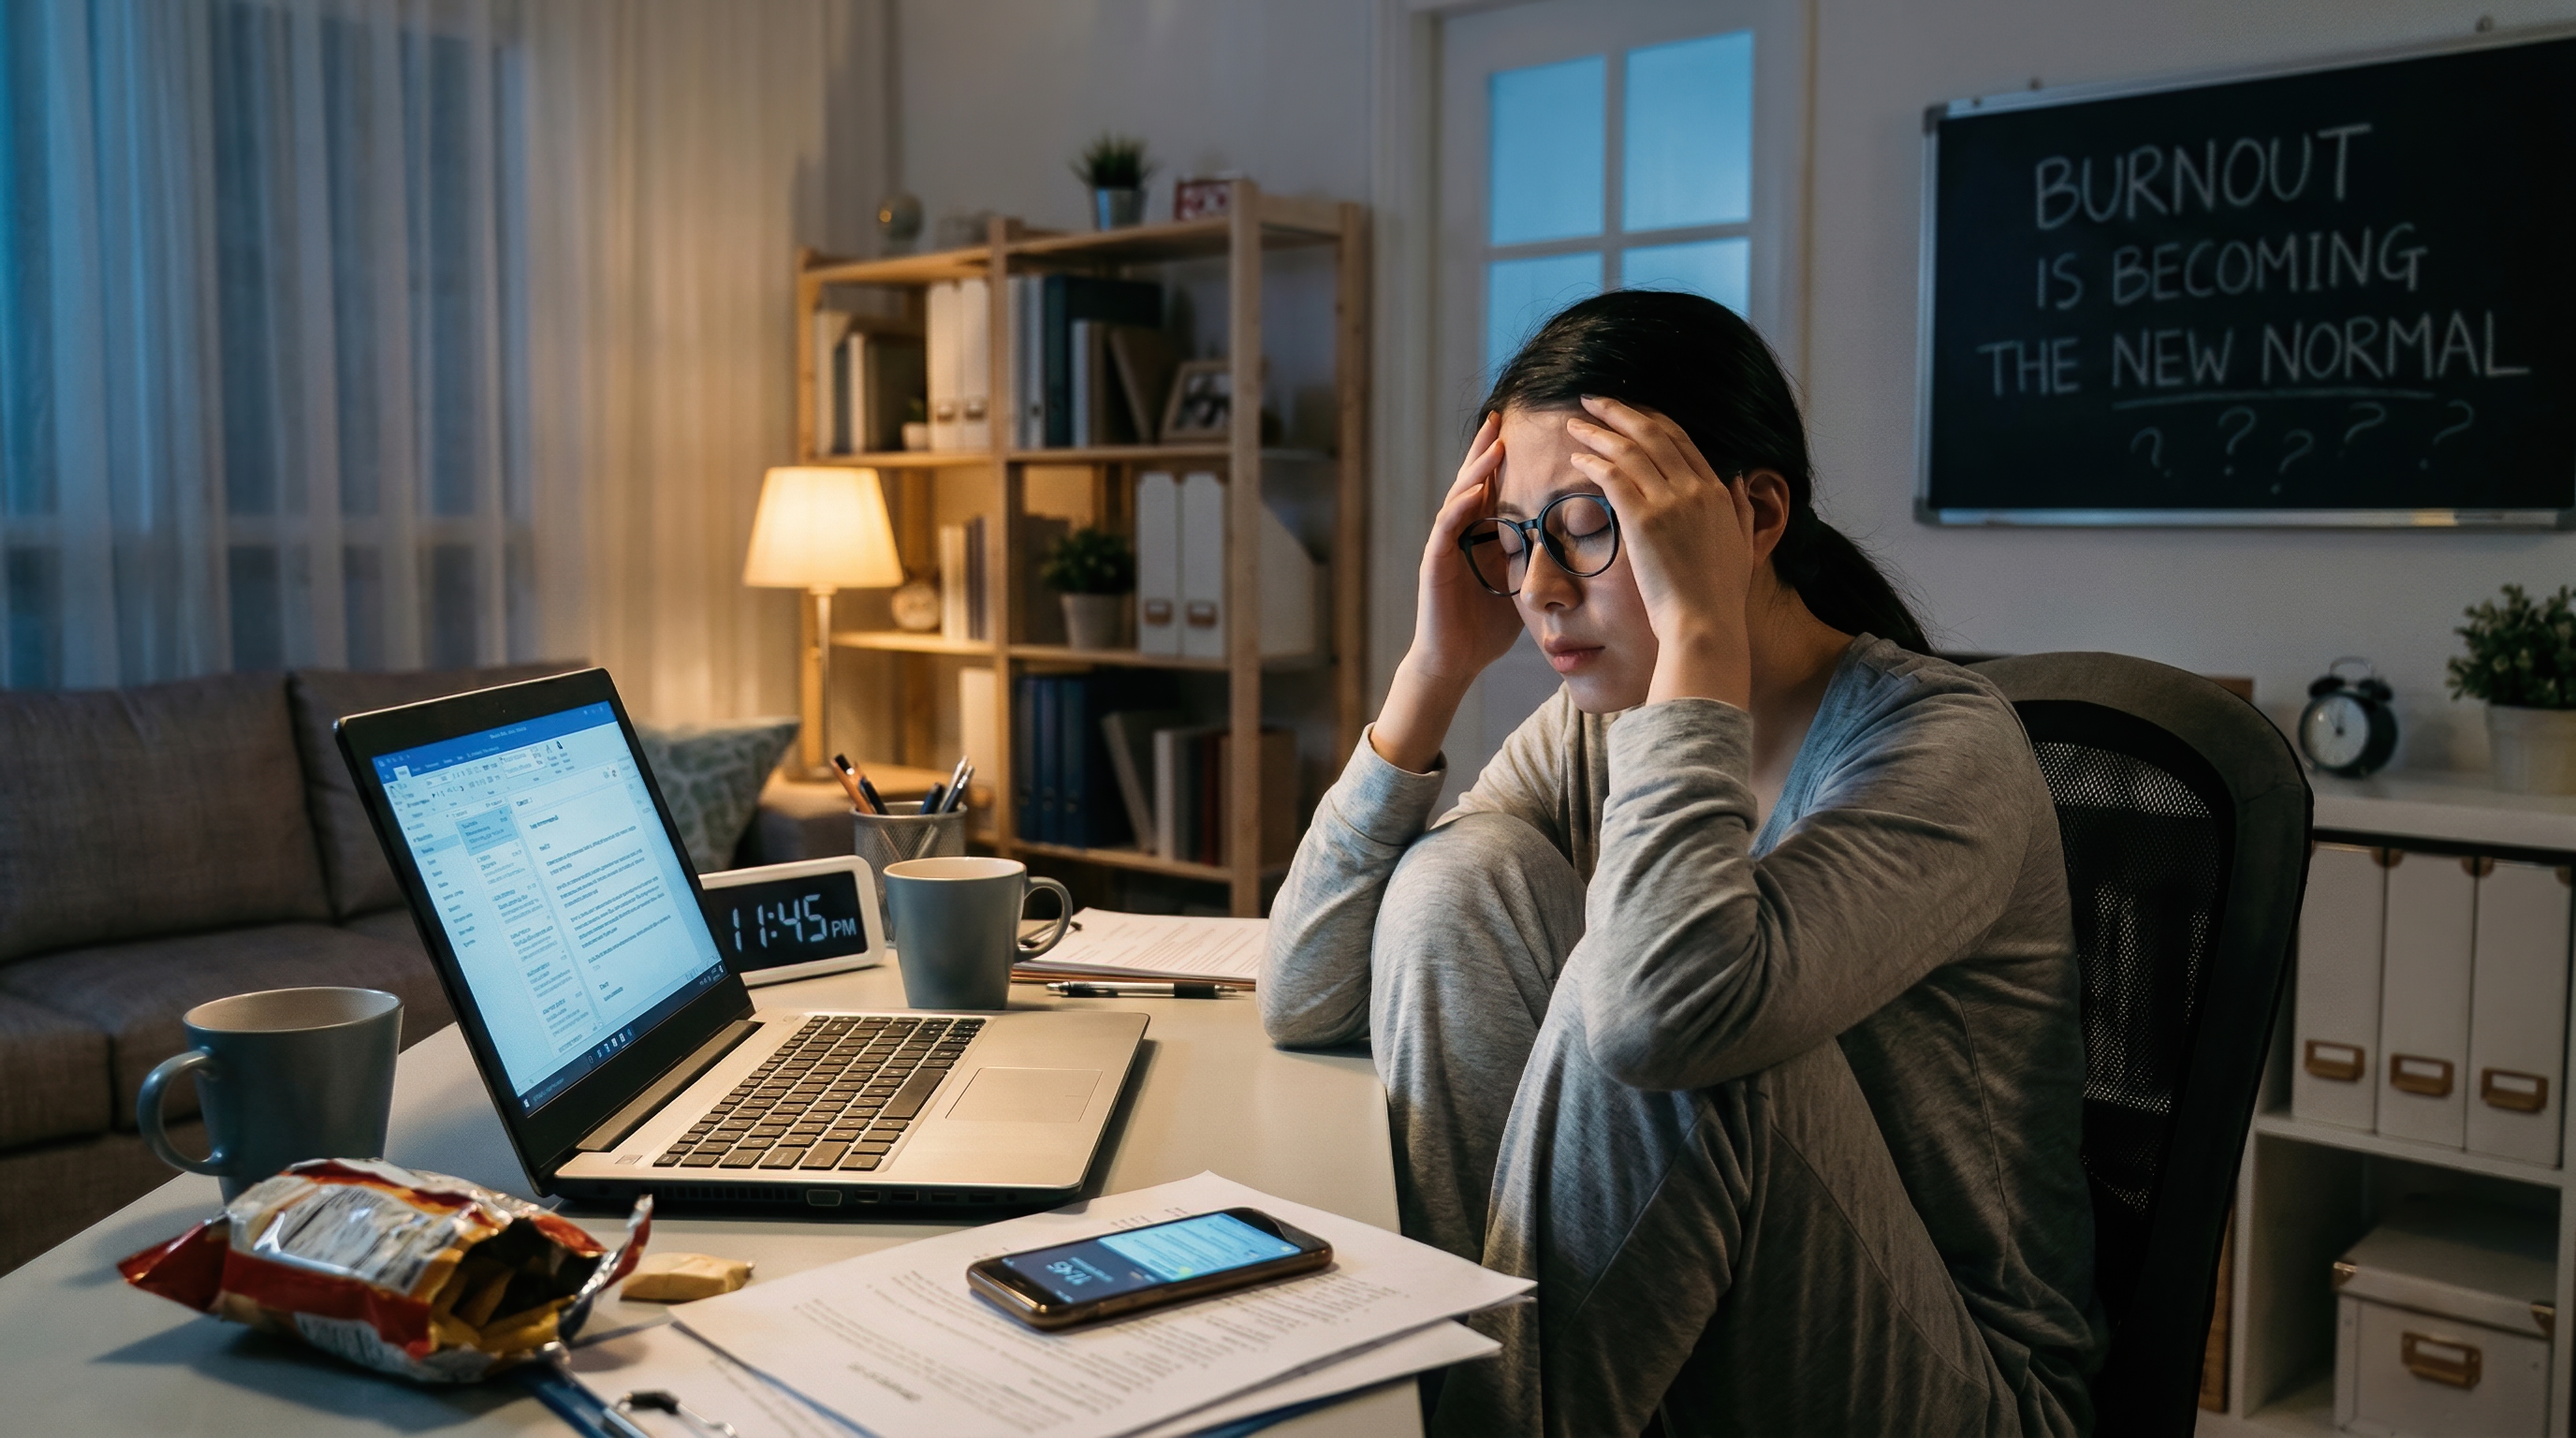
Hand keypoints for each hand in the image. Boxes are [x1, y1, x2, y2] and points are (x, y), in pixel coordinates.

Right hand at [1372, 413, 1522, 771]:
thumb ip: (1539, 559)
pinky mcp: (1435, 563)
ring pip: (1459, 497)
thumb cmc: (1486, 627)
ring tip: (1495, 445)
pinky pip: (1446, 529)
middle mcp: (1462, 533)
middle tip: (1502, 416)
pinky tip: (1475, 491)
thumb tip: (1582, 547)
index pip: (1495, 487)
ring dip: (1476, 470)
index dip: (1507, 459)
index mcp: (1483, 535)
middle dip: (1487, 449)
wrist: (1455, 661)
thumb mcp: (1521, 584)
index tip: (1528, 429)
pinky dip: (1460, 508)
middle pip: (1474, 480)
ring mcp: (1446, 546)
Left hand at [1564, 397, 1756, 707]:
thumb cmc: (1719, 596)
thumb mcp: (1741, 542)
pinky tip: (1577, 456)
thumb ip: (1739, 506)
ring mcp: (1669, 501)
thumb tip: (1740, 477)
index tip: (1628, 412)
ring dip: (1599, 430)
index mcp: (1717, 491)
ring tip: (1576, 423)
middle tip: (1594, 400)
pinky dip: (1593, 459)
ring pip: (1628, 448)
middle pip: (1653, 433)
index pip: (1680, 439)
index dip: (1650, 420)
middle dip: (1620, 411)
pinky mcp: (1643, 519)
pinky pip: (1612, 475)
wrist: (1705, 624)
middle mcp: (1695, 488)